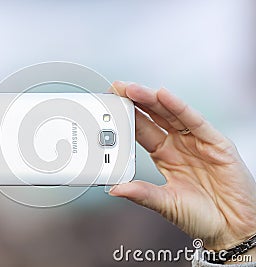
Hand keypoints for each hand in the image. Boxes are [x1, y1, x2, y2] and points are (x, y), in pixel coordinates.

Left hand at [109, 81, 255, 250]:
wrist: (233, 229)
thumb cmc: (201, 216)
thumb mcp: (165, 203)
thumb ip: (142, 193)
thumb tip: (114, 188)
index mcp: (164, 156)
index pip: (141, 130)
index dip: (126, 118)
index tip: (110, 106)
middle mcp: (178, 145)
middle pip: (153, 117)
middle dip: (135, 101)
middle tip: (117, 88)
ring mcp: (196, 142)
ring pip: (171, 114)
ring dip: (151, 100)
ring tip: (132, 89)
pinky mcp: (216, 142)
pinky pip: (194, 121)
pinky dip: (179, 107)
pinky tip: (163, 96)